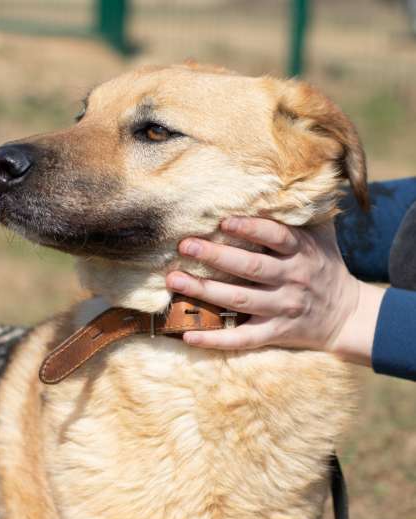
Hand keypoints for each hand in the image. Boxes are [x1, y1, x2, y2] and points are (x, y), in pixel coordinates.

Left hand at [166, 217, 384, 364]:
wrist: (346, 316)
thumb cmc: (326, 267)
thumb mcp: (322, 236)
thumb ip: (303, 213)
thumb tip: (288, 176)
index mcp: (303, 251)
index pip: (276, 236)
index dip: (250, 228)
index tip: (222, 220)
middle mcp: (292, 279)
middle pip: (250, 267)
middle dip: (215, 256)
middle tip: (184, 245)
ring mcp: (282, 308)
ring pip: (240, 299)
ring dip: (204, 290)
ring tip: (174, 279)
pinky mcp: (275, 333)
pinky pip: (242, 339)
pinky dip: (215, 339)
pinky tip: (188, 334)